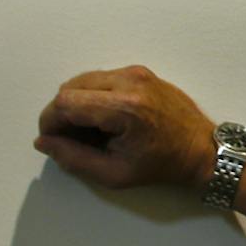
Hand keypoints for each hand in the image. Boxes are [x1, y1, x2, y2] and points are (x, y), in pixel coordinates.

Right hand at [34, 65, 218, 192]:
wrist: (201, 150)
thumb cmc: (162, 166)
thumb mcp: (114, 174)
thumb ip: (74, 158)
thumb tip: (44, 143)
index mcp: (125, 108)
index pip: (66, 102)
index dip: (51, 122)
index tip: (52, 141)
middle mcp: (129, 82)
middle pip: (71, 87)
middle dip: (61, 114)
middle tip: (71, 140)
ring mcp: (135, 73)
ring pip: (83, 80)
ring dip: (76, 104)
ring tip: (89, 132)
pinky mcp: (139, 72)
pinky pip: (100, 79)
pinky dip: (92, 97)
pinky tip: (103, 121)